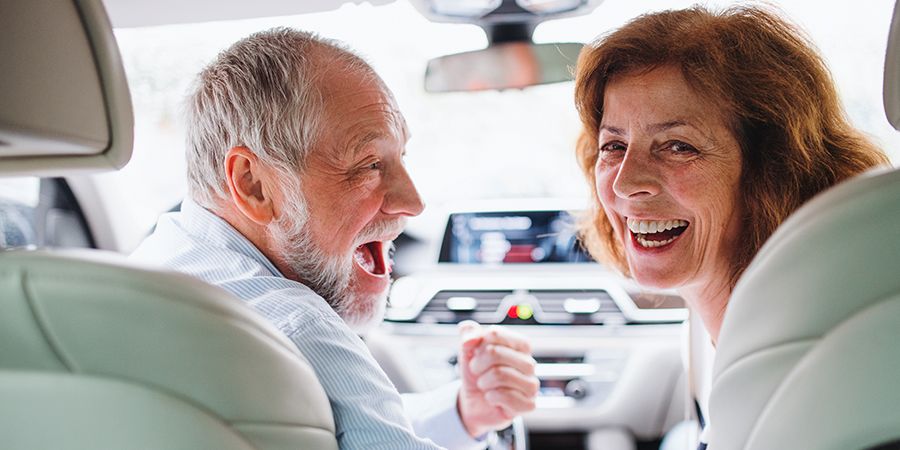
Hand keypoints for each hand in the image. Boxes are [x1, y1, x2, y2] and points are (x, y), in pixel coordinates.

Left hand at [456, 320, 538, 437]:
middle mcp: (530, 363)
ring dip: (483, 382)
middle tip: (477, 372)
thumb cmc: (477, 373)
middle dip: (477, 364)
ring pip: (500, 374)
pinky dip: (491, 397)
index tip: (476, 354)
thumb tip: (470, 340)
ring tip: (485, 386)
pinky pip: (505, 396)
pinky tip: (493, 399)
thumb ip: (468, 333)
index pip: (495, 333)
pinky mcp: (529, 404)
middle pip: (495, 353)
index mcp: (520, 345)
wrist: (474, 402)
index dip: (478, 345)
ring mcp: (531, 384)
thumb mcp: (468, 349)